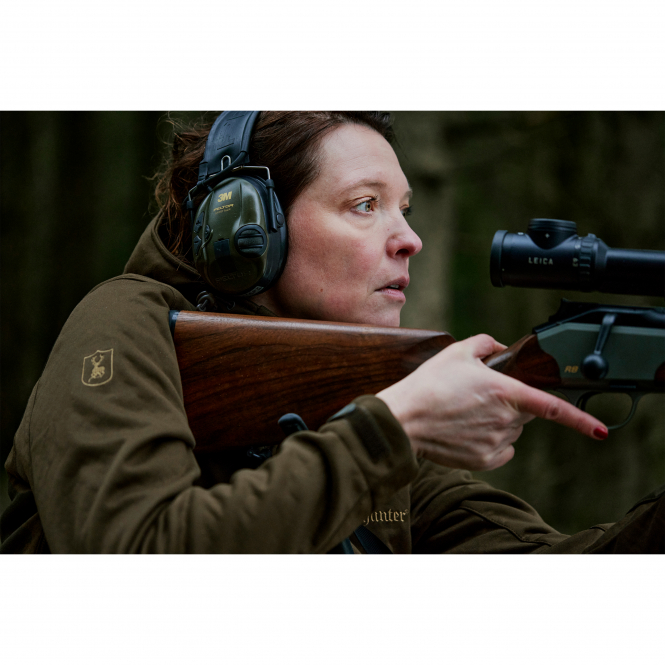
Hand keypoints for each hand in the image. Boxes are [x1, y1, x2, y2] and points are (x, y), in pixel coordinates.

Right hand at [376, 334, 607, 470]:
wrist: (404, 419)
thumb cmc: (428, 385)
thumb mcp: (456, 352)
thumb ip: (484, 343)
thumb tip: (498, 347)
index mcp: (504, 392)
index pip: (551, 406)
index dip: (580, 419)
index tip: (600, 430)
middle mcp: (505, 420)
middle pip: (525, 413)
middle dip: (512, 403)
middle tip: (481, 396)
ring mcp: (495, 442)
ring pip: (512, 430)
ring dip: (499, 421)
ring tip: (466, 412)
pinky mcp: (483, 459)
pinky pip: (501, 449)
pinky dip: (492, 440)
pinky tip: (468, 430)